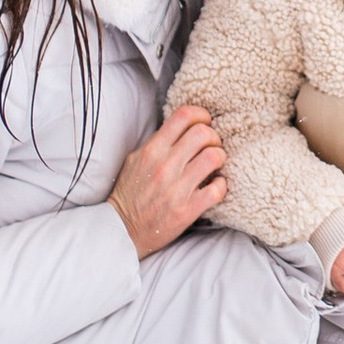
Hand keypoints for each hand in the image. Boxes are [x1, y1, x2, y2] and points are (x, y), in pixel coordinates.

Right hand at [108, 104, 226, 256]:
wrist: (122, 229)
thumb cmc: (130, 193)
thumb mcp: (135, 159)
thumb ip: (157, 143)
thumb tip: (181, 128)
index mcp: (152, 150)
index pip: (184, 116)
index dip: (201, 115)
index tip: (204, 123)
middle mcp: (165, 166)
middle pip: (203, 133)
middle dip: (213, 136)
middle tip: (211, 146)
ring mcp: (177, 188)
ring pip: (214, 157)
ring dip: (220, 157)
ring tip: (214, 164)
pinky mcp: (187, 210)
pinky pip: (217, 189)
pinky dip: (221, 184)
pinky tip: (215, 185)